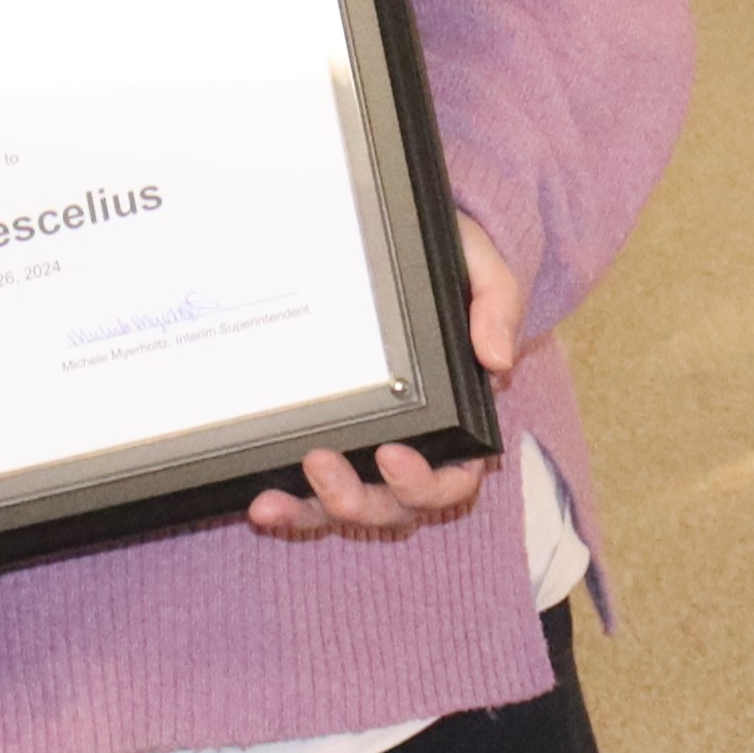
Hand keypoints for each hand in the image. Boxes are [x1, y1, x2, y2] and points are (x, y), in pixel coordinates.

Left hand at [248, 213, 522, 544]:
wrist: (402, 240)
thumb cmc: (449, 262)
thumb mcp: (479, 267)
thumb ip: (497, 304)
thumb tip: (495, 358)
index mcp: (460, 421)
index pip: (454, 477)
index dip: (426, 483)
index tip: (391, 456)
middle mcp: (414, 447)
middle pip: (394, 505)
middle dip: (358, 500)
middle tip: (321, 464)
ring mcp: (366, 448)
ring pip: (347, 505)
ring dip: (311, 512)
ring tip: (271, 503)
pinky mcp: (328, 436)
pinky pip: (308, 487)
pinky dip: (287, 500)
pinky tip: (256, 500)